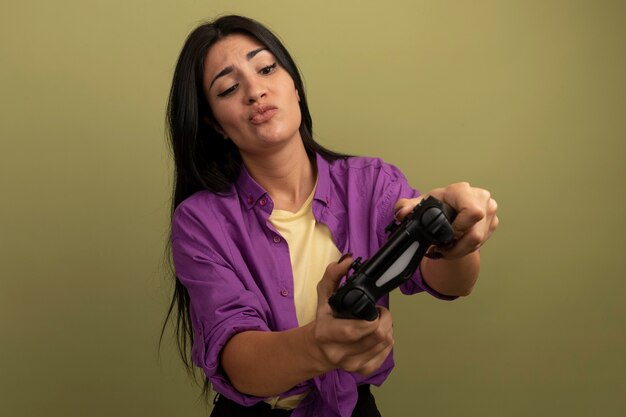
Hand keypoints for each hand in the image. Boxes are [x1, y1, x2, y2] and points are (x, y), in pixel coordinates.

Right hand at [309, 256, 393, 374]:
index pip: (354, 331)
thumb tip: (347, 261)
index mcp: (325, 333)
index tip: (374, 309)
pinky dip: (387, 340)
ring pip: (385, 344)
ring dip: (387, 328)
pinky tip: (377, 334)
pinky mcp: (363, 370)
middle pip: (377, 336)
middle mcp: (338, 352)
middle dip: (384, 319)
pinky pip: (387, 353)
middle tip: (377, 311)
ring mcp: (351, 364)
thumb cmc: (324, 319)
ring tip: (377, 321)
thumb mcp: (324, 294)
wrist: (318, 349)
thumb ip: (333, 274)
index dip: (371, 319)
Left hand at [395, 182, 498, 259]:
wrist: (453, 207)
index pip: (472, 211)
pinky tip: (456, 246)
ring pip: (478, 242)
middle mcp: (481, 198)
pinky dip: (466, 249)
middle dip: (456, 247)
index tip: (447, 234)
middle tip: (441, 249)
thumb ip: (407, 207)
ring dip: (460, 250)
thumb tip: (402, 213)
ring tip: (446, 249)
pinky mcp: (493, 222)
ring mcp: (490, 211)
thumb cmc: (439, 203)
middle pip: (475, 233)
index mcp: (462, 191)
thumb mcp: (422, 204)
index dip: (460, 228)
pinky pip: (481, 243)